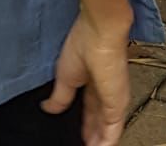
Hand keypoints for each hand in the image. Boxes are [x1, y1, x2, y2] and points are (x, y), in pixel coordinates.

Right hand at [43, 10, 130, 145]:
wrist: (101, 31)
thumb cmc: (84, 41)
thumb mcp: (65, 75)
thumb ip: (60, 96)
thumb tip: (48, 109)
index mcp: (92, 82)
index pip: (89, 110)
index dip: (84, 125)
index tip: (76, 135)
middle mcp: (105, 92)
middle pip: (98, 122)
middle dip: (91, 136)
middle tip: (83, 145)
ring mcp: (114, 99)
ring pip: (106, 130)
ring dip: (98, 142)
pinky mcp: (117, 104)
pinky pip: (112, 133)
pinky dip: (105, 144)